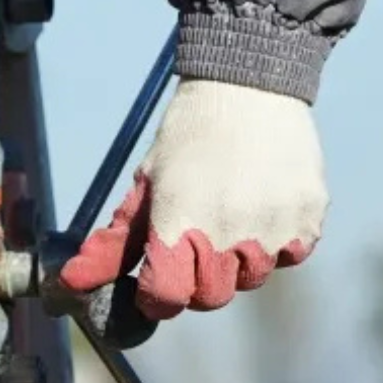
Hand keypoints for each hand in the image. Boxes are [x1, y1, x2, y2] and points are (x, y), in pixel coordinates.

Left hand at [58, 78, 327, 320]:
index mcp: (180, 223)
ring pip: (253, 278)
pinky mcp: (308, 219)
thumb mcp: (145, 185)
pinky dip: (276, 241)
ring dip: (239, 259)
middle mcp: (229, 233)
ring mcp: (274, 228)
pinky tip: (263, 204)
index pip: (167, 299)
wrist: (250, 83)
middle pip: (210, 298)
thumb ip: (112, 243)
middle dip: (197, 279)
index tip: (159, 277)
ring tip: (233, 211)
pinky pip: (290, 255)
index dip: (158, 296)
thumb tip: (74, 283)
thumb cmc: (189, 136)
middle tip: (197, 238)